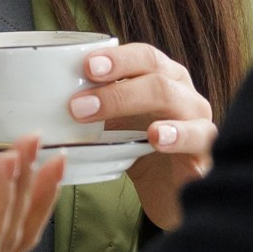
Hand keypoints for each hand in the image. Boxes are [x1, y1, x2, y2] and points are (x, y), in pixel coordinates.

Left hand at [67, 42, 216, 230]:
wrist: (174, 195)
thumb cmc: (144, 153)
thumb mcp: (116, 127)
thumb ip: (94, 110)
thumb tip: (47, 97)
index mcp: (163, 79)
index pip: (144, 56)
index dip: (116, 58)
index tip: (85, 66)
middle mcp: (185, 94)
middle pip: (155, 76)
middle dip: (113, 88)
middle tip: (77, 105)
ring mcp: (200, 122)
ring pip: (173, 101)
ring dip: (132, 105)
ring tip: (102, 118)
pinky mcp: (206, 153)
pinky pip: (197, 138)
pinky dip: (177, 135)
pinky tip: (158, 138)